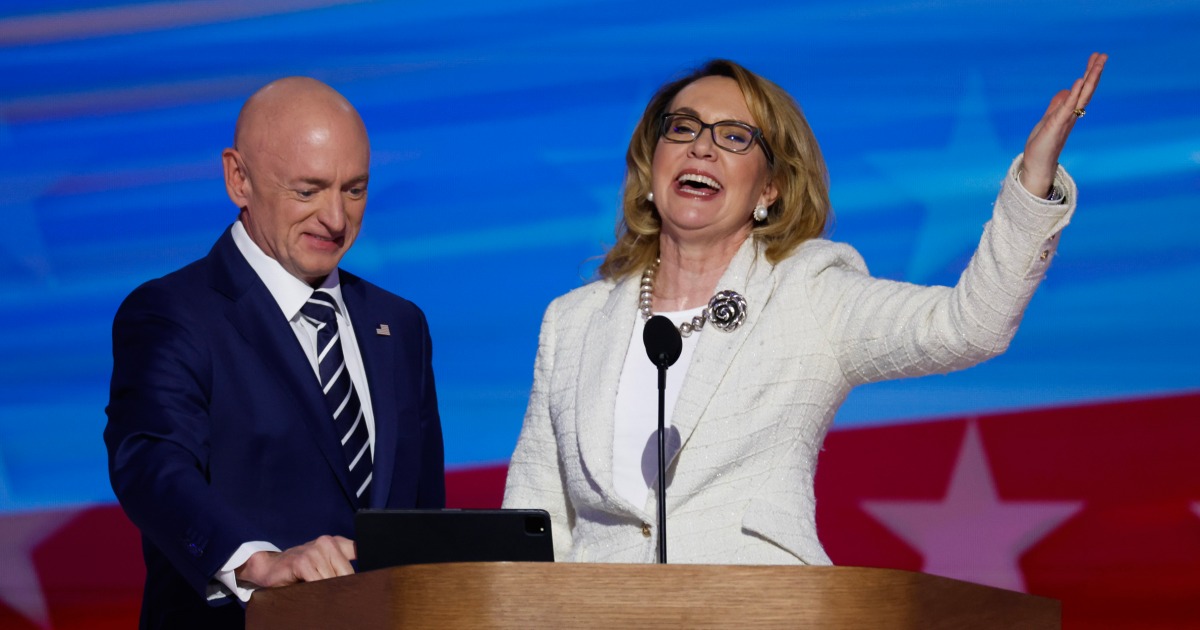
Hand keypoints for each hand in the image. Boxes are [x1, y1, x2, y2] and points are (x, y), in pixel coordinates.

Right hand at [235, 534, 355, 588]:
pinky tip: (310, 592)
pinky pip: (318, 582)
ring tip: (320, 595)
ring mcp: (314, 550)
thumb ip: (341, 567)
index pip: (359, 551)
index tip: (364, 583)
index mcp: (336, 542)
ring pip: (333, 579)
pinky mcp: (302, 561)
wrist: (270, 568)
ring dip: (328, 592)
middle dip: (343, 587)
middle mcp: (327, 542)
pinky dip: (316, 591)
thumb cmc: (299, 570)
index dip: (361, 570)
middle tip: (337, 597)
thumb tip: (362, 582)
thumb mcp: (324, 565)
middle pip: (348, 572)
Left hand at [1020, 52, 1107, 197]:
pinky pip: (1067, 108)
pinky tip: (1079, 81)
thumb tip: (1067, 90)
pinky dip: (1074, 95)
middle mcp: (1071, 115)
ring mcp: (1065, 120)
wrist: (1036, 166)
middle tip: (1103, 55)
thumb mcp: (1048, 119)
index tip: (1096, 57)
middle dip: (1094, 72)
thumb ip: (1057, 105)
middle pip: (1086, 90)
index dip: (1089, 74)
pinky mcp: (1056, 126)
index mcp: (1070, 112)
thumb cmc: (1042, 145)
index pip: (1082, 90)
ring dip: (1089, 79)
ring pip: (1081, 96)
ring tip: (1097, 62)